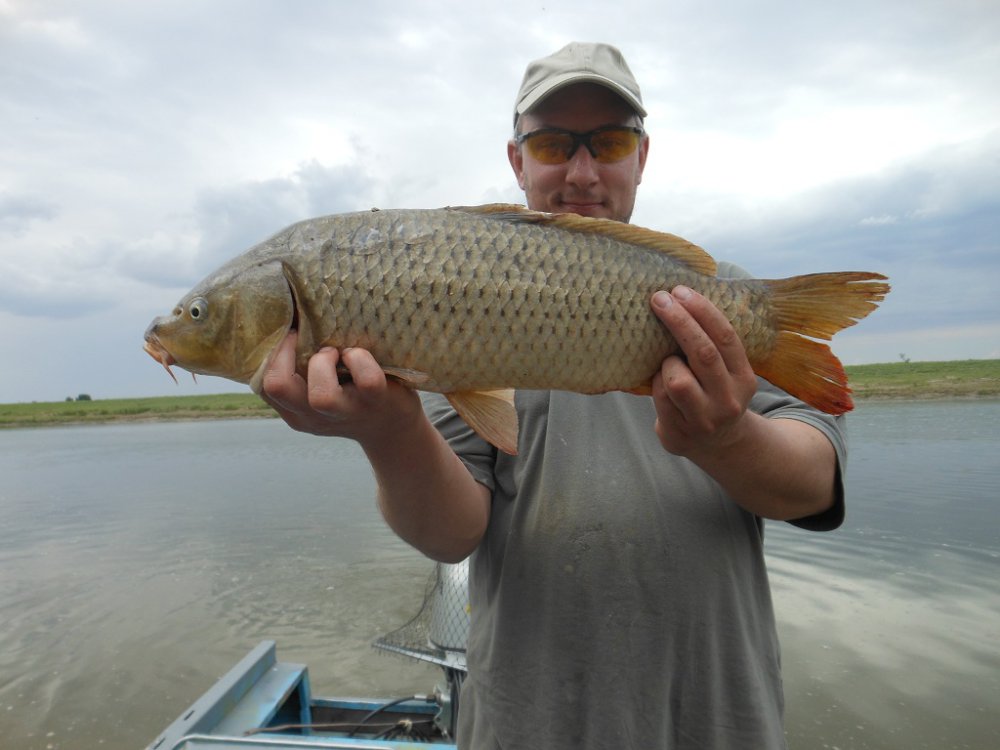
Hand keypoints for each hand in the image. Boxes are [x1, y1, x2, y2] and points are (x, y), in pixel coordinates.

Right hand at [259, 332, 422, 444]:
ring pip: (321, 396)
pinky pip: (367, 380)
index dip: (268, 354)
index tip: (285, 335)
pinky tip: (357, 355)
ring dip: (323, 363)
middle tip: (300, 337)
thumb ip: (300, 376)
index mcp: (296, 412)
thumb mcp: (318, 394)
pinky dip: (359, 358)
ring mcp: (347, 412)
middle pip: (278, 387)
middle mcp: (315, 417)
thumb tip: (286, 322)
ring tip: (333, 352)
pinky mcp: (376, 402)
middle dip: (285, 353)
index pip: (264, 386)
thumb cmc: (349, 400)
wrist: (391, 429)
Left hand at [648, 286, 758, 456]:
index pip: (725, 337)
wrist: (719, 446)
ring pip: (677, 380)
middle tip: (659, 299)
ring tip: (667, 362)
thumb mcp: (727, 372)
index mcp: (743, 378)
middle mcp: (728, 399)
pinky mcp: (679, 433)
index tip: (681, 290)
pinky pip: (659, 397)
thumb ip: (712, 346)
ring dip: (666, 363)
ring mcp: (704, 420)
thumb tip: (681, 298)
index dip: (702, 310)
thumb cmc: (714, 394)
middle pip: (702, 353)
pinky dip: (655, 383)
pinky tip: (660, 383)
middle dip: (678, 321)